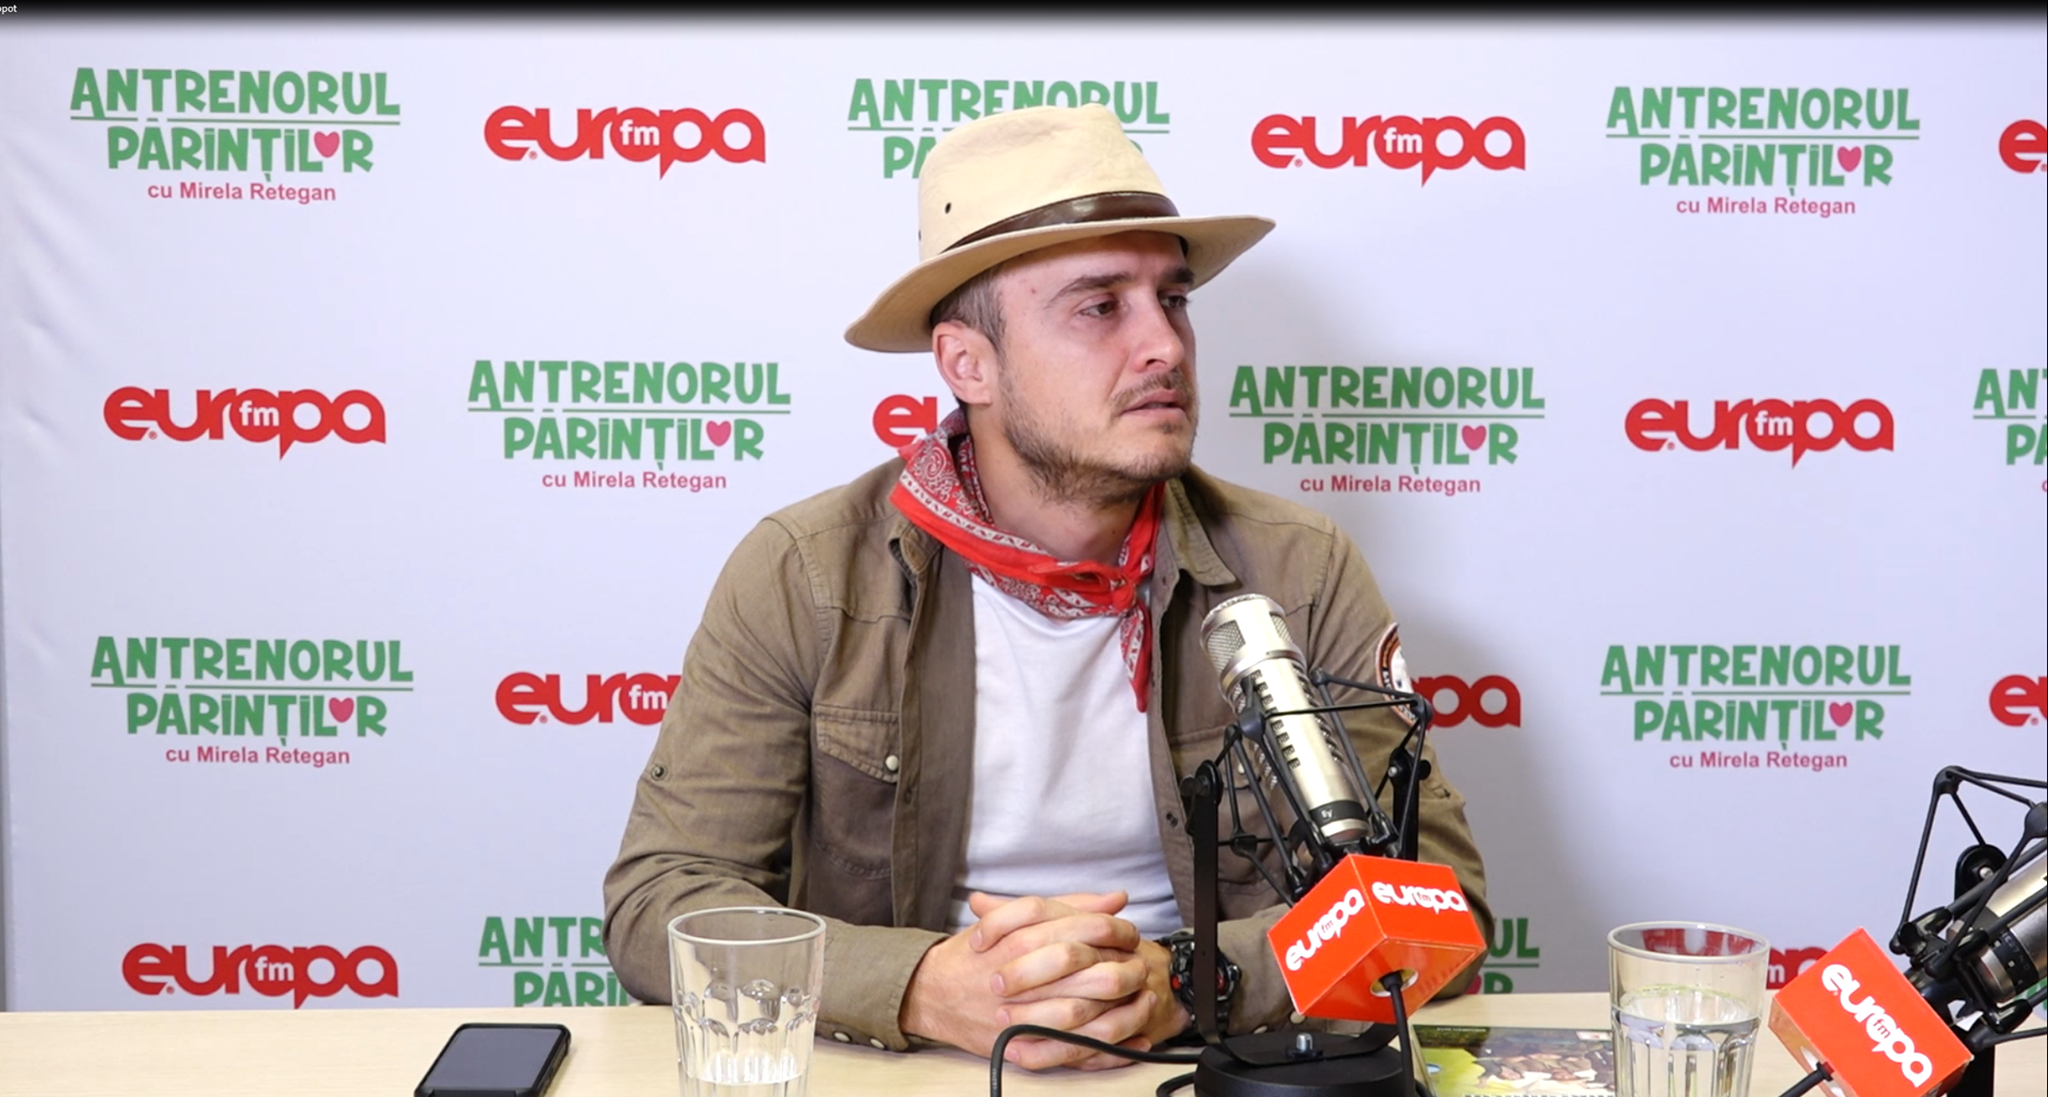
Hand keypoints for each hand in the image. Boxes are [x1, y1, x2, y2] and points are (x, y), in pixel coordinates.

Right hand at [899, 891, 1160, 1069]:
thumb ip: (1070, 906)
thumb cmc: (978, 954)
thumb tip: (1117, 899)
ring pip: (1079, 1012)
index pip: (1080, 927)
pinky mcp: (1018, 1045)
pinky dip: (1107, 1051)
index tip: (1131, 935)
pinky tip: (1131, 1043)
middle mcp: (1017, 972)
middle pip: (1083, 968)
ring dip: (1120, 1009)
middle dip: (1122, 968)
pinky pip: (1069, 1052)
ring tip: (1141, 1001)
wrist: (930, 992)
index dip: (1115, 930)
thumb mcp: (1017, 918)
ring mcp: (1017, 1013)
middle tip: (1141, 967)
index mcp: (1019, 935)